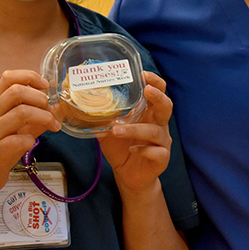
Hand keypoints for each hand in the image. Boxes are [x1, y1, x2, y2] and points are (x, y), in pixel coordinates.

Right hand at [0, 70, 59, 201]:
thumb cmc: (0, 146)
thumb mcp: (16, 126)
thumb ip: (36, 114)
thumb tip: (59, 107)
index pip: (8, 77)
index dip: (29, 76)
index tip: (45, 85)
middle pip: (16, 91)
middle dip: (39, 97)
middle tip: (49, 108)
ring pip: (21, 113)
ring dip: (43, 117)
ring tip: (52, 125)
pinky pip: (20, 139)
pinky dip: (32, 139)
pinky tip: (31, 144)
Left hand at [98, 71, 172, 194]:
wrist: (129, 175)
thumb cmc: (122, 148)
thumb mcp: (110, 130)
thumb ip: (103, 117)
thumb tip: (82, 103)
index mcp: (149, 113)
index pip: (159, 92)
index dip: (155, 82)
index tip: (144, 74)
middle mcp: (159, 124)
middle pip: (166, 106)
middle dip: (158, 97)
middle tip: (147, 90)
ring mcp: (162, 141)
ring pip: (156, 131)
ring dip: (136, 129)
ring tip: (117, 129)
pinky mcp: (162, 158)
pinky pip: (156, 152)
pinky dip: (143, 149)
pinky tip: (132, 149)